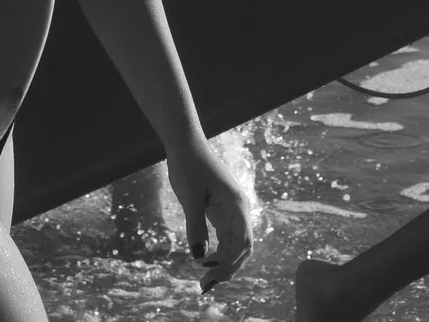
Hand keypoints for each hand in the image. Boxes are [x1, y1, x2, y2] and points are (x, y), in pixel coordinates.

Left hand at [164, 136, 253, 292]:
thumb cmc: (189, 165)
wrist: (186, 144)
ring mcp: (231, 212)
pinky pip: (225, 238)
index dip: (228, 260)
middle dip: (227, 269)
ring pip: (234, 246)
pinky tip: (205, 264)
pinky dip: (218, 254)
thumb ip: (195, 225)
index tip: (204, 266)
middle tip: (204, 285)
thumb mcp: (190, 196)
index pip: (242, 242)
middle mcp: (239, 211)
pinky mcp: (221, 212)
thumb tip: (198, 256)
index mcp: (237, 206)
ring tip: (204, 282)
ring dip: (223, 264)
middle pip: (241, 248)